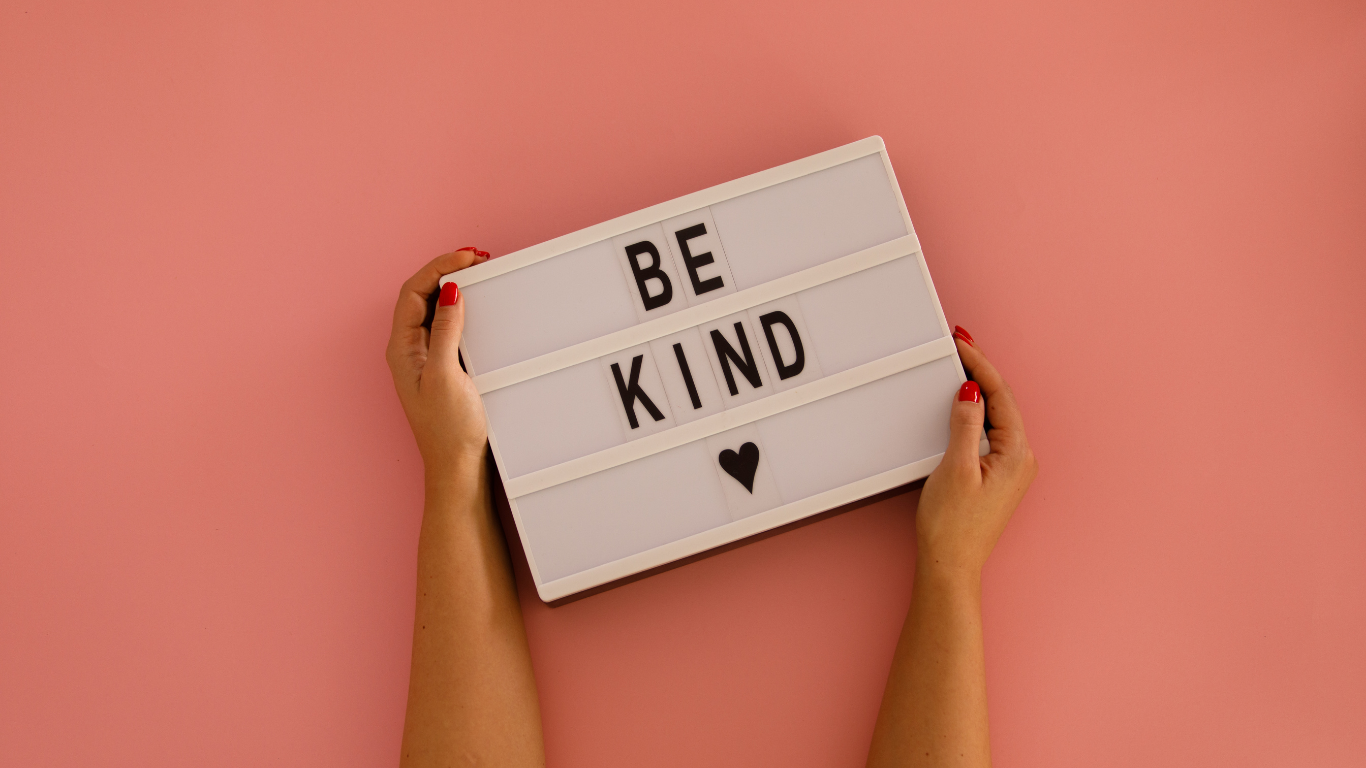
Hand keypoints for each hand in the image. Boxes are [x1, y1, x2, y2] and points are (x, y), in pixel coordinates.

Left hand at [386, 247, 491, 474]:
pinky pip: (450, 327)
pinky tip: (481, 307)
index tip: (466, 257)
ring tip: (480, 274)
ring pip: (436, 309)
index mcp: (402, 348)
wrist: (457, 468)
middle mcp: (410, 349)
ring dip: (456, 288)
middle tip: (477, 259)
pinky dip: (464, 310)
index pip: (413, 292)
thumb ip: (447, 331)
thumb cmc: (448, 430)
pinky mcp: (445, 367)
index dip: (438, 267)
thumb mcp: (447, 374)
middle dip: (447, 271)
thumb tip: (451, 291)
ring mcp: (427, 358)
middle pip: (422, 295)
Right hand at [916, 328, 1037, 575]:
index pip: (1000, 394)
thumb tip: (971, 392)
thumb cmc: (953, 526)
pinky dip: (975, 413)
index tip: (963, 343)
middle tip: (961, 345)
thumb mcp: (955, 467)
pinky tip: (963, 406)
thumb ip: (965, 425)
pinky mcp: (996, 477)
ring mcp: (1010, 469)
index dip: (980, 364)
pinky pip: (989, 433)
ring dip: (978, 391)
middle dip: (981, 371)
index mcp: (1016, 453)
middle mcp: (1020, 459)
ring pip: (996, 416)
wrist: (950, 565)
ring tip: (962, 366)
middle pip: (1001, 401)